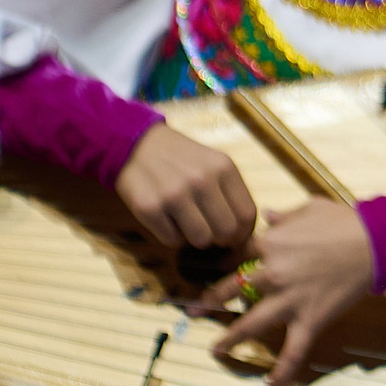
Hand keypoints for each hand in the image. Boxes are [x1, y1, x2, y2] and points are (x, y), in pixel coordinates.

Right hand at [114, 123, 256, 248]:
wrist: (139, 145)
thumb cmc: (183, 159)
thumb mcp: (215, 163)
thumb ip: (231, 193)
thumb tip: (243, 233)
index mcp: (224, 168)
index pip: (247, 215)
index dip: (244, 233)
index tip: (236, 238)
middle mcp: (202, 181)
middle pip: (226, 232)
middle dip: (221, 238)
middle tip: (212, 233)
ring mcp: (174, 195)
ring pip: (201, 240)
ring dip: (197, 238)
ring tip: (189, 223)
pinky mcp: (150, 208)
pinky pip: (173, 241)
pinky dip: (173, 236)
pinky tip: (169, 219)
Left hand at [199, 201, 375, 385]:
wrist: (378, 242)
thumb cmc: (346, 221)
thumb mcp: (311, 207)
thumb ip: (284, 215)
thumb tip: (267, 215)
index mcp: (270, 244)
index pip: (234, 254)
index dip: (221, 263)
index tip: (210, 271)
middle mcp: (272, 273)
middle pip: (231, 289)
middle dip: (210, 300)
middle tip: (195, 309)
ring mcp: (289, 299)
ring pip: (250, 324)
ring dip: (230, 338)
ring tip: (215, 349)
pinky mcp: (309, 319)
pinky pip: (293, 350)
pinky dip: (282, 370)